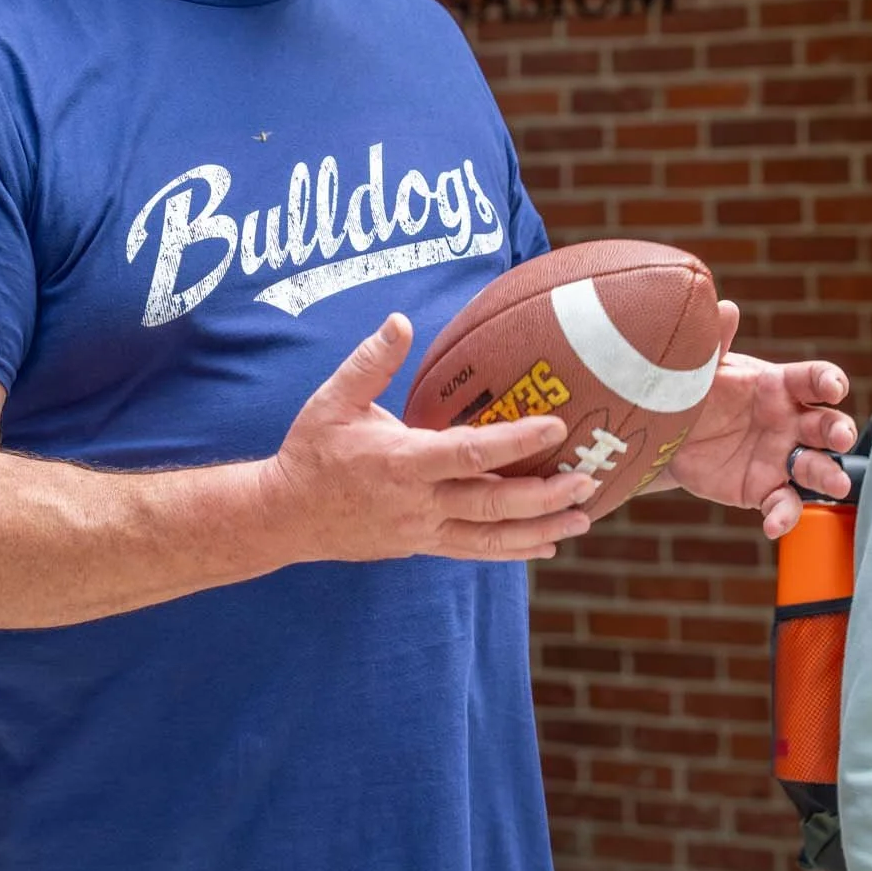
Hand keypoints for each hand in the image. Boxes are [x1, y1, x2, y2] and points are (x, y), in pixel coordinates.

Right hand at [263, 313, 594, 562]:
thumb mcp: (332, 400)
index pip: (469, 453)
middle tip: (587, 479)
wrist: (284, 517)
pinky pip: (474, 551)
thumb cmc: (310, 451)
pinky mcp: (420, 546)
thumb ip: (371, 362)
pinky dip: (512, 550)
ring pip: (490, 537)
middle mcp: (417, 502)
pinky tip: (546, 545)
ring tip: (583, 520)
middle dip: (544, 496)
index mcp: (401, 461)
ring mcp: (421, 530)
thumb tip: (400, 320)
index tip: (555, 426)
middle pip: (491, 504)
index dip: (516, 442)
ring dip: (540, 529)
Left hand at [657, 302, 855, 539]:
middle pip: (827, 425)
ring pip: (816, 467)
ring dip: (829, 475)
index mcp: (780, 386)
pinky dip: (784, 516)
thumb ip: (716, 342)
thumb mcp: (701, 366)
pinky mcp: (765, 489)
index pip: (814, 379)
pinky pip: (783, 504)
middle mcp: (790, 422)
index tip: (833, 386)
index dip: (828, 381)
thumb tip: (725, 307)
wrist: (666, 434)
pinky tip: (773, 525)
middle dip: (839, 431)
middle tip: (840, 438)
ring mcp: (781, 458)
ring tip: (834, 484)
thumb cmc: (694, 390)